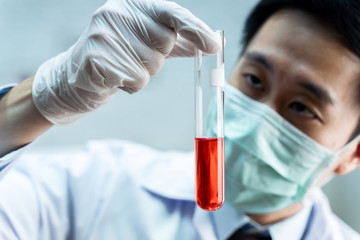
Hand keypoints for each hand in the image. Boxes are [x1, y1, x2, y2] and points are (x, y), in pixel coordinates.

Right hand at [32, 0, 220, 124]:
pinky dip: (131, 86)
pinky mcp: (97, 60)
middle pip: (165, 42)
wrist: (77, 76)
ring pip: (152, 66)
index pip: (172, 12)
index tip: (214, 46)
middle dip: (158, 56)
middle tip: (136, 57)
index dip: (195, 29)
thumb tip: (214, 43)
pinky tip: (115, 80)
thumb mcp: (148, 42)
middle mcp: (117, 13)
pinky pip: (137, 81)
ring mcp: (104, 36)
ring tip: (122, 68)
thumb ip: (179, 41)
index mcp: (132, 4)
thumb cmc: (120, 56)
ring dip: (143, 73)